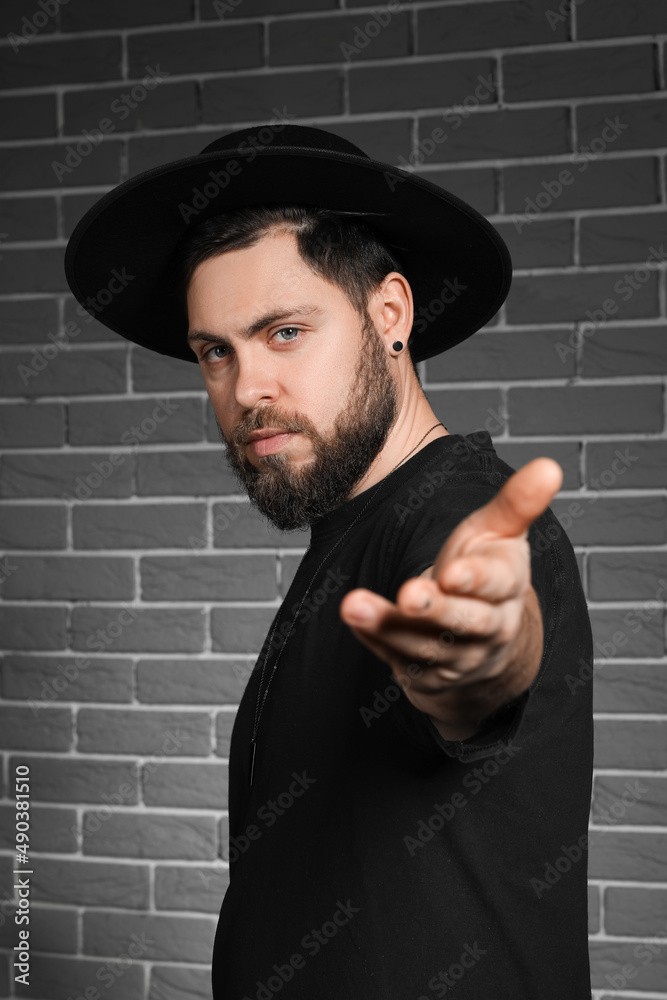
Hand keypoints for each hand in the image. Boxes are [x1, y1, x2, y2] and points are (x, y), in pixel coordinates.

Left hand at [339, 457, 562, 733]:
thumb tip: (550, 466)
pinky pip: (396, 657)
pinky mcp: (426, 673)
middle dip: (435, 609)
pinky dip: (374, 638)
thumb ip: (517, 503)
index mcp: (508, 587)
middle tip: (408, 594)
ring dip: (388, 625)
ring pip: (423, 643)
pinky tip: (354, 616)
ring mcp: (457, 655)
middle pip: (464, 621)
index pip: (497, 584)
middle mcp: (488, 627)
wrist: (487, 638)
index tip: (452, 572)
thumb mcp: (502, 533)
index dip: (475, 579)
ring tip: (354, 604)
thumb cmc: (488, 568)